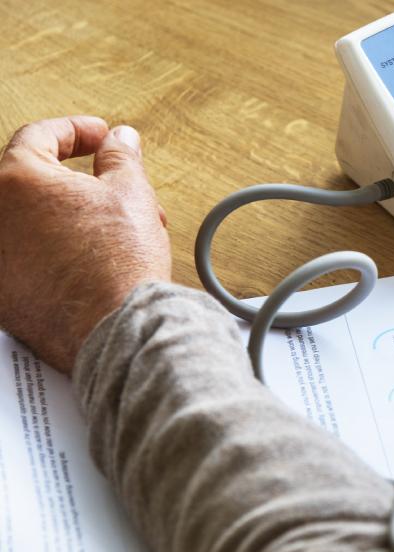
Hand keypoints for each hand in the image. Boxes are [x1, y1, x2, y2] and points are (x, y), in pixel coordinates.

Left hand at [0, 116, 170, 373]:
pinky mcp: (2, 294)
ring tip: (113, 230)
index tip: (100, 137)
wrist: (115, 328)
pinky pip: (27, 258)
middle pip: (33, 180)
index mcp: (14, 178)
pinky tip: (90, 259)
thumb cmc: (118, 265)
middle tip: (113, 187)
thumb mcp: (131, 193)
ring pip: (31, 221)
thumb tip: (119, 141)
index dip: (78, 131)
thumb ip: (120, 157)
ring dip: (69, 217)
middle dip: (78, 180)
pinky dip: (54, 251)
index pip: (40, 136)